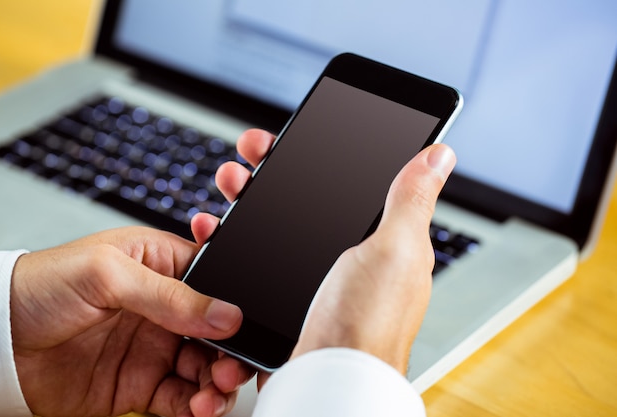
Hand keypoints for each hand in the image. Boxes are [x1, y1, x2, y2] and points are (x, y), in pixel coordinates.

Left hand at [11, 217, 252, 413]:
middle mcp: (165, 310)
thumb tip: (226, 314)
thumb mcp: (108, 274)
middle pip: (218, 332)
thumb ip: (170, 295)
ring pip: (205, 369)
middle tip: (229, 369)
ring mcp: (154, 349)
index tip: (244, 327)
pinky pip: (181, 399)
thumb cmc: (43, 285)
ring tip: (212, 393)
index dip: (235, 306)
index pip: (217, 285)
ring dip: (217, 383)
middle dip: (232, 352)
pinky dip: (197, 407)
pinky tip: (198, 408)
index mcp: (163, 267)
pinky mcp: (140, 385)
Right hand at [217, 129, 454, 384]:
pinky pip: (263, 256)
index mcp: (386, 241)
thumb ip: (411, 200)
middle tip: (252, 155)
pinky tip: (223, 229)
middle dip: (275, 170)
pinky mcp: (293, 296)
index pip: (354, 182)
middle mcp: (355, 257)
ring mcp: (321, 277)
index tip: (295, 138)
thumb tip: (439, 155)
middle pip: (310, 198)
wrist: (326, 379)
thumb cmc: (367, 323)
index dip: (323, 155)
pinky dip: (240, 238)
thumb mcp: (394, 248)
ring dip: (250, 198)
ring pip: (280, 223)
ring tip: (232, 183)